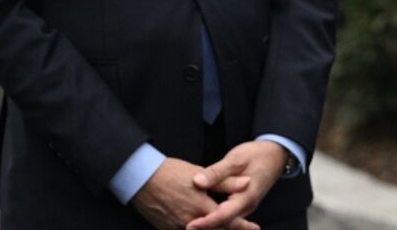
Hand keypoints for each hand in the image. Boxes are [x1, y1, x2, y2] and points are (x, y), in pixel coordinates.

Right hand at [133, 157, 247, 229]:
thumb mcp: (200, 174)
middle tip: (245, 228)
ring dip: (213, 229)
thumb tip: (247, 183)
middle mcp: (190, 221)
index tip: (254, 227)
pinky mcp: (166, 228)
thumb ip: (225, 181)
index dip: (242, 225)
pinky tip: (200, 226)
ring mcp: (177, 226)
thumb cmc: (171, 173)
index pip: (227, 220)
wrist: (141, 178)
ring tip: (224, 226)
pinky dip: (197, 229)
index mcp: (201, 206)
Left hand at [186, 140, 289, 229]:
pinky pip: (228, 215)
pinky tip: (203, 217)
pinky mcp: (242, 203)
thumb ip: (217, 172)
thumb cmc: (257, 155)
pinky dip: (215, 218)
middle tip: (185, 226)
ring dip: (209, 224)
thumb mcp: (236, 159)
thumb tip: (197, 181)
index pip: (223, 215)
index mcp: (246, 196)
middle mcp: (246, 206)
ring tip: (190, 224)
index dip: (206, 222)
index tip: (190, 225)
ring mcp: (245, 206)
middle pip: (224, 223)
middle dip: (205, 227)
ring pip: (226, 221)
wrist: (276, 154)